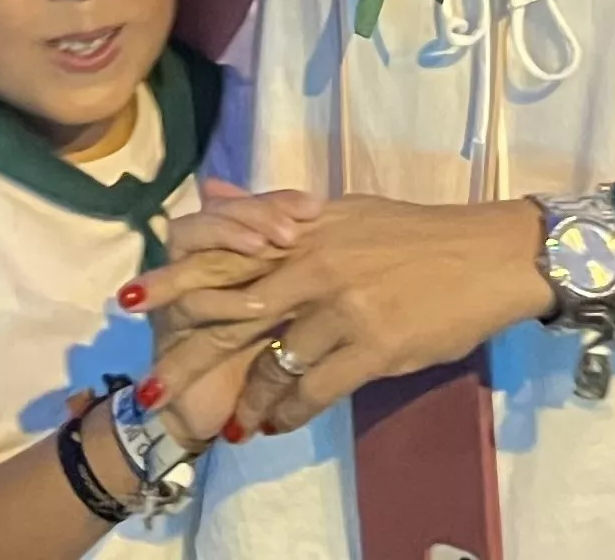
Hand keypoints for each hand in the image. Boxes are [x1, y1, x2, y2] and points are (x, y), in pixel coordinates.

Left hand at [137, 194, 550, 438]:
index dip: (173, 282)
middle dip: (190, 356)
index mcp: (303, 231)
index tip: (128, 300)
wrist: (486, 256)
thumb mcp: (343, 210)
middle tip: (154, 389)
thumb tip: (216, 191)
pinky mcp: (372, 346)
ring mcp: (342, 308)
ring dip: (248, 399)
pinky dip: (290, 411)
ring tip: (232, 420)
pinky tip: (278, 423)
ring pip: (274, 364)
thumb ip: (276, 209)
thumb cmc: (415, 232)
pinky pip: (315, 389)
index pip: (224, 256)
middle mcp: (313, 266)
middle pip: (232, 315)